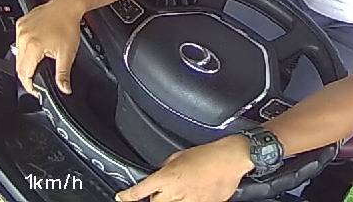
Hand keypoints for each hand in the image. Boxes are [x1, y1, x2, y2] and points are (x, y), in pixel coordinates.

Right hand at [14, 0, 87, 95]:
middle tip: (37, 79)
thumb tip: (64, 89)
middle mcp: (23, 37)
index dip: (29, 85)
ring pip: (17, 54)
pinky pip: (18, 41)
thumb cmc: (68, 25)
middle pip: (19, 66)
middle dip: (27, 76)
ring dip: (26, 62)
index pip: (24, 74)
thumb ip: (63, 74)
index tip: (35, 90)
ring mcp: (20, 29)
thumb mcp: (68, 53)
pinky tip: (35, 47)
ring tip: (38, 63)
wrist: (67, 5)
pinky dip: (24, 48)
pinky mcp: (20, 23)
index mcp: (33, 46)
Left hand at [115, 136, 253, 201]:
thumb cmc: (209, 154)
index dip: (127, 196)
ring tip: (180, 192)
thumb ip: (166, 168)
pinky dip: (188, 201)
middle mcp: (175, 193)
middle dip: (154, 199)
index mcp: (167, 177)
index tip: (122, 198)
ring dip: (171, 201)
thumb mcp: (180, 155)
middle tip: (161, 192)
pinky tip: (194, 193)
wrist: (230, 159)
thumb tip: (160, 174)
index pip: (140, 190)